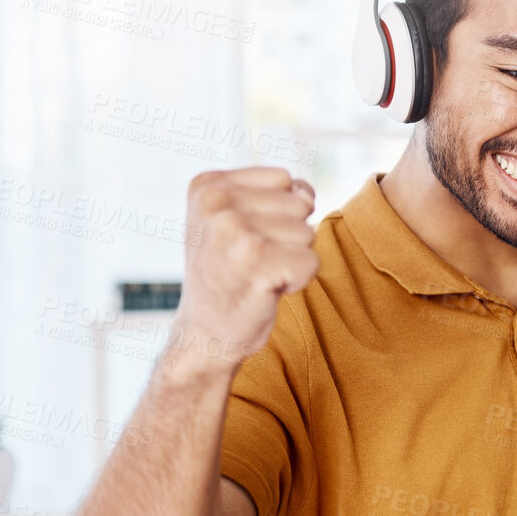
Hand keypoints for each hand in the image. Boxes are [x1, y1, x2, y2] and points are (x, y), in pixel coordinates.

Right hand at [168, 167, 318, 372]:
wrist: (203, 335)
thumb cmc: (228, 275)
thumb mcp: (237, 220)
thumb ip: (276, 194)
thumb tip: (308, 193)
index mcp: (207, 186)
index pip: (284, 180)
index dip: (278, 216)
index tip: (244, 242)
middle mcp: (216, 203)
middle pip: (300, 204)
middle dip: (287, 238)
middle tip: (251, 263)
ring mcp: (235, 231)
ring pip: (308, 233)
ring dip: (291, 260)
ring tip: (255, 275)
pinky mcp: (257, 262)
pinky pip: (312, 261)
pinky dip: (298, 281)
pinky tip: (265, 290)